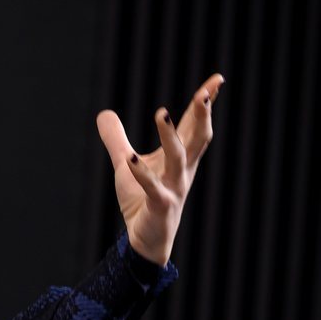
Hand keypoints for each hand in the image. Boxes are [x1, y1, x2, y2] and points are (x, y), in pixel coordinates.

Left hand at [96, 73, 223, 265]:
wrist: (145, 240)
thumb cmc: (141, 200)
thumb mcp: (126, 163)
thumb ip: (116, 139)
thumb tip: (103, 112)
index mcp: (180, 158)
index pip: (194, 125)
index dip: (205, 103)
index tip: (217, 79)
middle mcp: (182, 170)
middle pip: (197, 138)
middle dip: (202, 115)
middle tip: (205, 93)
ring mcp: (174, 188)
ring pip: (178, 158)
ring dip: (170, 136)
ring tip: (161, 113)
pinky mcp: (160, 205)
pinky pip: (153, 187)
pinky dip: (142, 173)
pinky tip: (131, 159)